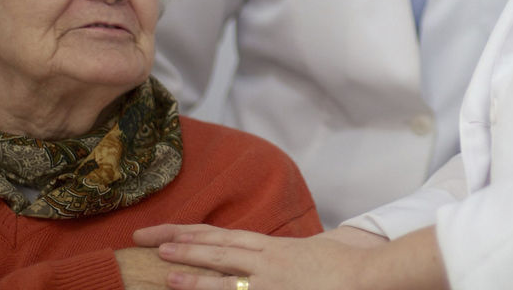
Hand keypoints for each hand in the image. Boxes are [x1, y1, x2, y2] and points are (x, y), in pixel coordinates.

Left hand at [133, 223, 444, 289]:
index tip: (164, 231)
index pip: (221, 236)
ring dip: (191, 268)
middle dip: (177, 242)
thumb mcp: (312, 252)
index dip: (190, 232)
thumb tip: (278, 255)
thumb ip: (290, 254)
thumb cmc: (345, 266)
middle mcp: (265, 260)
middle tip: (143, 238)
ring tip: (162, 265)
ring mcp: (269, 280)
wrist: (369, 275)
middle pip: (214, 247)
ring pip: (223, 270)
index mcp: (271, 247)